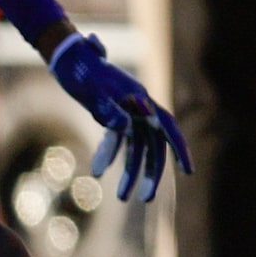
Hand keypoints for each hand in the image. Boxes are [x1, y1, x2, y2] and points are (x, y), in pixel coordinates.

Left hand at [47, 31, 191, 201]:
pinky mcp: (112, 116)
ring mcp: (126, 113)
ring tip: (121, 196)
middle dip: (152, 172)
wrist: (67, 57)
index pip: (167, 126)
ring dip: (131, 171)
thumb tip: (123, 127)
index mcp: (140, 98)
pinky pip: (117, 141)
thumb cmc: (82, 71)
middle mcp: (138, 107)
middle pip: (153, 145)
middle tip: (146, 198)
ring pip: (136, 147)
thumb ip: (108, 109)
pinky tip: (98, 170)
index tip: (188, 171)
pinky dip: (110, 155)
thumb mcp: (92, 90)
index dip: (179, 148)